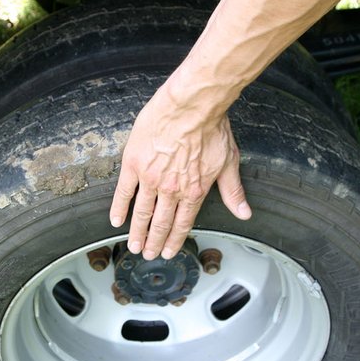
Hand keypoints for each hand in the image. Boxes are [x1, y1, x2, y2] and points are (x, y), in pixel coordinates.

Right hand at [109, 88, 251, 259]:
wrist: (192, 106)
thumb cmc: (212, 129)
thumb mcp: (229, 162)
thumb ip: (233, 192)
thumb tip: (244, 213)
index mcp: (194, 191)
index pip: (183, 223)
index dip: (174, 240)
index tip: (168, 251)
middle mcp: (172, 189)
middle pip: (160, 223)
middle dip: (153, 242)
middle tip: (147, 254)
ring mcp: (151, 177)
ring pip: (142, 212)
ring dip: (137, 232)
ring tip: (133, 245)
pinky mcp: (134, 163)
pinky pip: (124, 191)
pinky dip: (119, 207)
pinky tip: (116, 220)